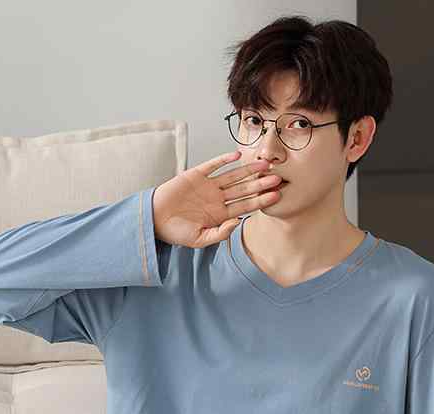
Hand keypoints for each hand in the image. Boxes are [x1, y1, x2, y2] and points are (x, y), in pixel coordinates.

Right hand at [152, 150, 282, 247]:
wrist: (154, 220)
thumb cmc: (176, 232)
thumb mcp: (199, 240)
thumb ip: (219, 234)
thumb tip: (238, 223)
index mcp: (220, 214)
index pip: (245, 205)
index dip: (261, 200)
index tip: (276, 195)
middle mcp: (217, 198)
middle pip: (244, 189)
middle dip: (260, 184)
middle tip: (278, 177)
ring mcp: (207, 186)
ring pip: (233, 176)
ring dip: (248, 170)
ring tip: (265, 164)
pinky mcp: (195, 175)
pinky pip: (212, 165)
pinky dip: (224, 160)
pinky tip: (237, 155)